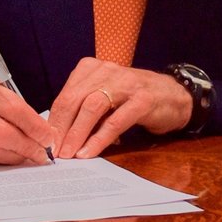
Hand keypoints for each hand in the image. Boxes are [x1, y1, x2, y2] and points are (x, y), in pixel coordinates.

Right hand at [0, 71, 55, 164]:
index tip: (49, 137)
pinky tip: (7, 159)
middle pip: (3, 133)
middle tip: (42, 154)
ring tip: (28, 158)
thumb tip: (39, 130)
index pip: (13, 109)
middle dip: (27, 147)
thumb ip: (8, 105)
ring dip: (14, 158)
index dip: (35, 127)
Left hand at [48, 59, 190, 157]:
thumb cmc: (133, 99)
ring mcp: (126, 84)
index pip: (65, 95)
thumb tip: (58, 134)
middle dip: (61, 128)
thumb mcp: (105, 98)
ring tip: (69, 154)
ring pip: (92, 107)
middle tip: (54, 151)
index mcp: (92, 68)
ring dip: (77, 133)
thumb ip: (83, 110)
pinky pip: (115, 121)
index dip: (54, 121)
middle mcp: (106, 71)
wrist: (174, 96)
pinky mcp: (142, 100)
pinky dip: (99, 138)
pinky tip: (89, 152)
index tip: (46, 142)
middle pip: (74, 99)